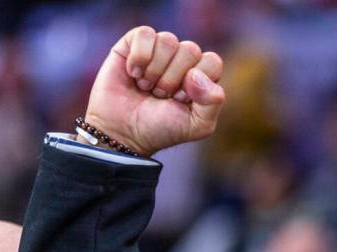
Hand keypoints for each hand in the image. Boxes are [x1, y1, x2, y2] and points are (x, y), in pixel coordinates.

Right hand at [84, 26, 224, 156]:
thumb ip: (213, 102)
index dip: (196, 84)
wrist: (122, 133)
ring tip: (146, 87)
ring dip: (154, 71)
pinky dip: (139, 57)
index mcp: (201, 76)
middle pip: (190, 50)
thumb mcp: (197, 126)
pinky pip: (145, 34)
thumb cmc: (160, 129)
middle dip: (173, 79)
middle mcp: (182, 59)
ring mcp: (158, 49)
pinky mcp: (133, 43)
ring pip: (168, 40)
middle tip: (160, 96)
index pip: (212, 62)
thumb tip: (196, 73)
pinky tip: (133, 74)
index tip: (179, 100)